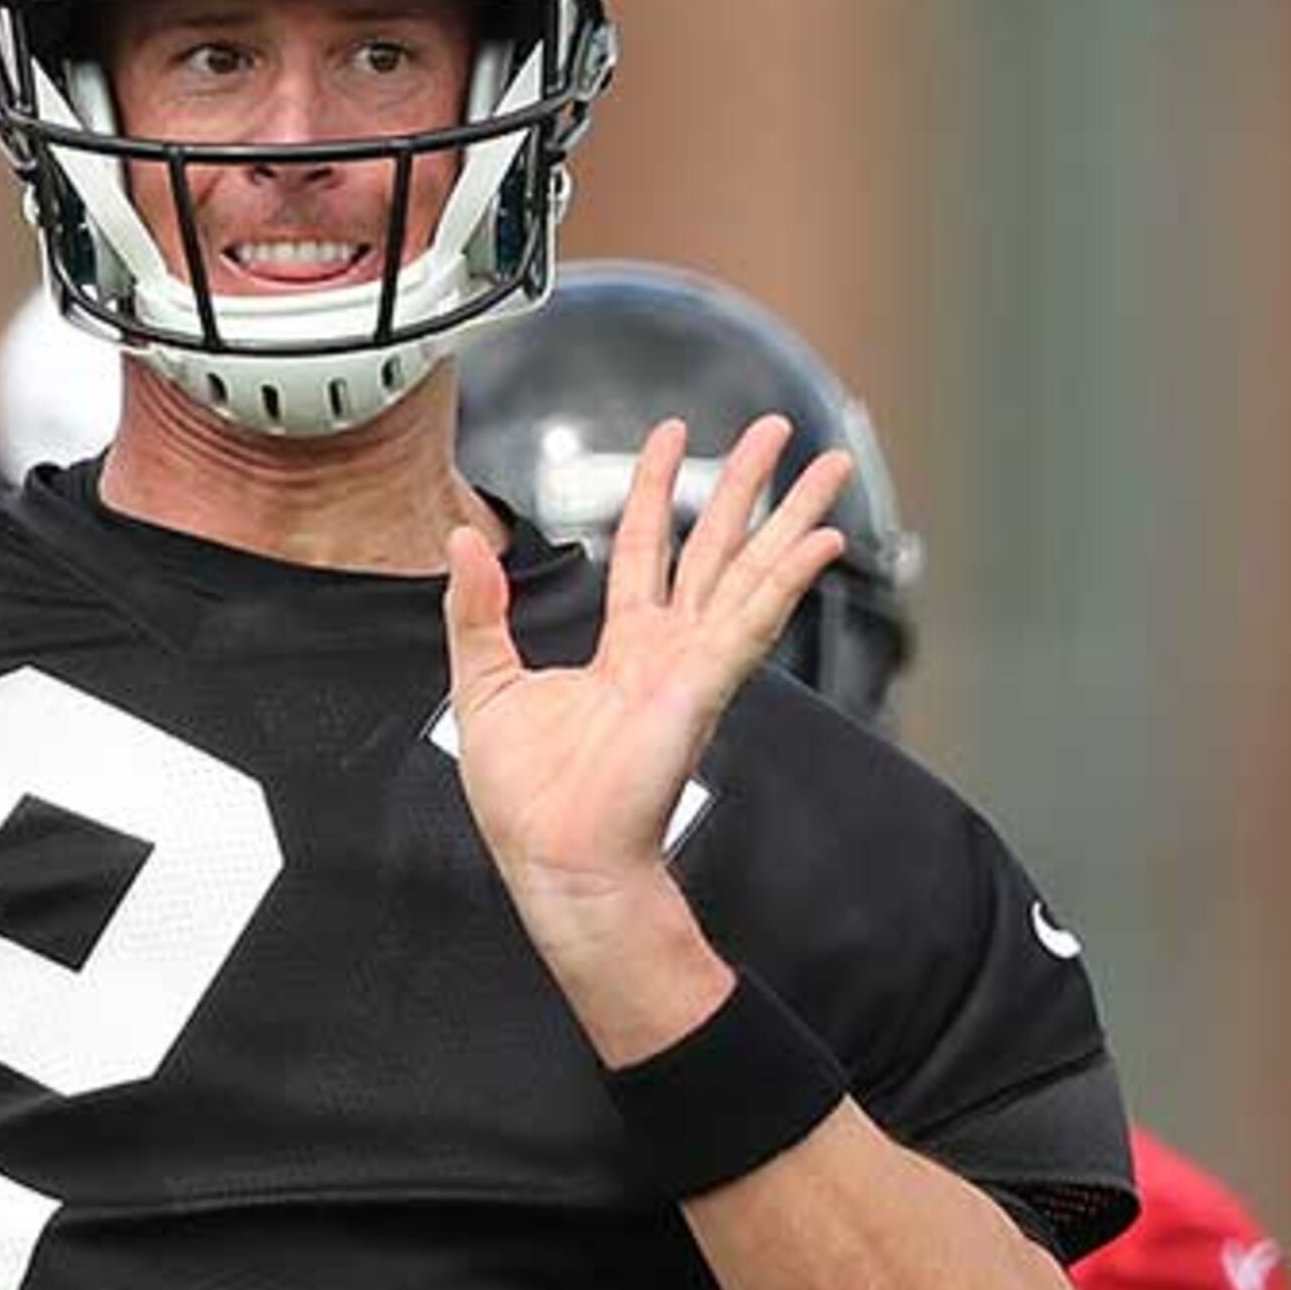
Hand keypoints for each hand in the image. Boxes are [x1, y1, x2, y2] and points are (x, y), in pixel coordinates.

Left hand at [441, 419, 852, 1012]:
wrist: (554, 861)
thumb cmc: (526, 798)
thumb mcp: (483, 681)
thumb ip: (476, 609)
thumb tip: (460, 539)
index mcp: (623, 649)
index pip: (644, 547)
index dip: (654, 489)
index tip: (670, 434)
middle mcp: (669, 650)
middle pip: (717, 547)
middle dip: (747, 486)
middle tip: (776, 428)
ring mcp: (694, 667)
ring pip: (752, 571)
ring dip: (793, 515)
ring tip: (830, 463)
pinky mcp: (701, 687)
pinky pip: (751, 620)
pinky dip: (789, 577)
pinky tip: (822, 539)